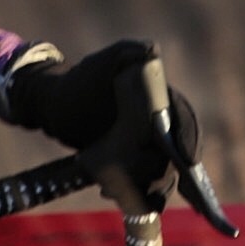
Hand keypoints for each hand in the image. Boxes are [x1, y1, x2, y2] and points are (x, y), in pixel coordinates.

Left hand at [2, 40, 201, 206]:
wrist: (55, 106)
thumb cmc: (80, 81)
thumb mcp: (104, 63)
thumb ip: (128, 53)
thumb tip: (151, 50)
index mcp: (163, 100)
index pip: (185, 120)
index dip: (189, 140)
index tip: (187, 160)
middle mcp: (162, 126)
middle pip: (176, 154)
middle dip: (161, 169)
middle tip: (141, 179)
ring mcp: (148, 148)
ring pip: (161, 174)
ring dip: (143, 185)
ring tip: (110, 186)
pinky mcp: (134, 166)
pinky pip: (145, 187)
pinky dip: (135, 195)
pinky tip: (109, 192)